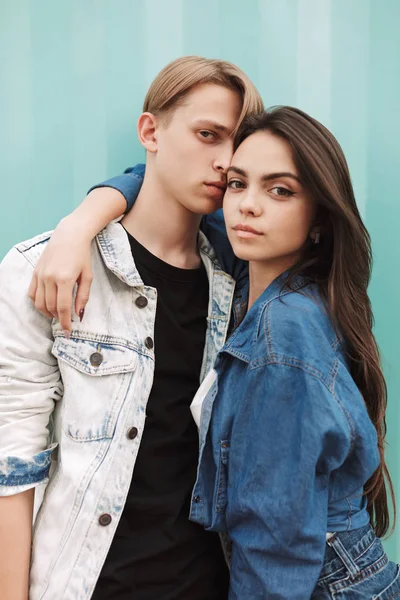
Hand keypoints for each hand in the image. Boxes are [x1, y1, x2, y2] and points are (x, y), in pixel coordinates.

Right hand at [28, 216, 92, 334]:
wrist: (70, 235)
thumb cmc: (82, 255)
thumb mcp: (88, 276)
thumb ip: (83, 296)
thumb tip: (79, 315)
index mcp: (64, 279)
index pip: (63, 308)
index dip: (65, 322)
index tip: (68, 332)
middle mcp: (49, 278)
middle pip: (51, 307)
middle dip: (58, 318)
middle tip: (65, 321)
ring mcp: (40, 275)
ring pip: (40, 303)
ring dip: (48, 312)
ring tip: (57, 314)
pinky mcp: (35, 272)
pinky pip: (32, 293)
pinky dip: (38, 303)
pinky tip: (46, 305)